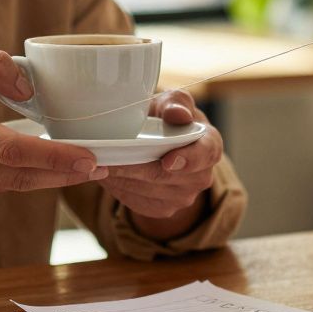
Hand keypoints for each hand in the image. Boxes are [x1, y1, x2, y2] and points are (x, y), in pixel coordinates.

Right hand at [0, 47, 106, 203]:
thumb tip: (29, 86)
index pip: (12, 151)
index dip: (55, 158)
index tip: (90, 158)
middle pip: (20, 176)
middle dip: (65, 174)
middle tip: (102, 167)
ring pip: (13, 186)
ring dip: (52, 179)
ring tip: (87, 167)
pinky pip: (0, 188)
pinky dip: (27, 178)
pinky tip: (50, 168)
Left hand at [98, 89, 222, 239]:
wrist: (160, 143)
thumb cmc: (167, 119)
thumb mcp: (171, 102)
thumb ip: (176, 103)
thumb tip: (178, 114)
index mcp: (210, 145)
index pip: (205, 154)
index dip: (188, 159)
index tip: (167, 161)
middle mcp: (201, 176)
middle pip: (167, 176)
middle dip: (136, 166)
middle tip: (109, 156)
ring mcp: (184, 196)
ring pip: (148, 190)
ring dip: (123, 177)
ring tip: (102, 162)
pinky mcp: (163, 208)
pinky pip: (138, 202)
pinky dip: (120, 188)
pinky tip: (109, 174)